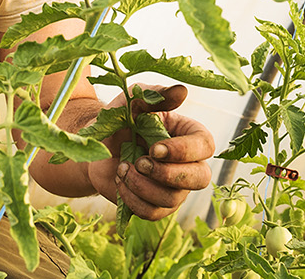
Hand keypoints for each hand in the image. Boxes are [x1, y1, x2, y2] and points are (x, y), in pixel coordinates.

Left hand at [86, 84, 214, 219]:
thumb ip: (155, 95)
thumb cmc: (121, 120)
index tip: (154, 148)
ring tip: (122, 168)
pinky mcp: (157, 206)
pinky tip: (120, 182)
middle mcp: (189, 164)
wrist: (98, 147)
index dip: (183, 151)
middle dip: (167, 174)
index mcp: (189, 135)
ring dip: (142, 186)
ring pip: (173, 199)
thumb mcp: (133, 102)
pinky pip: (153, 213)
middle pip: (200, 178)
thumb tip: (182, 91)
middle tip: (139, 162)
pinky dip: (132, 199)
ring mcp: (175, 188)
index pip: (205, 146)